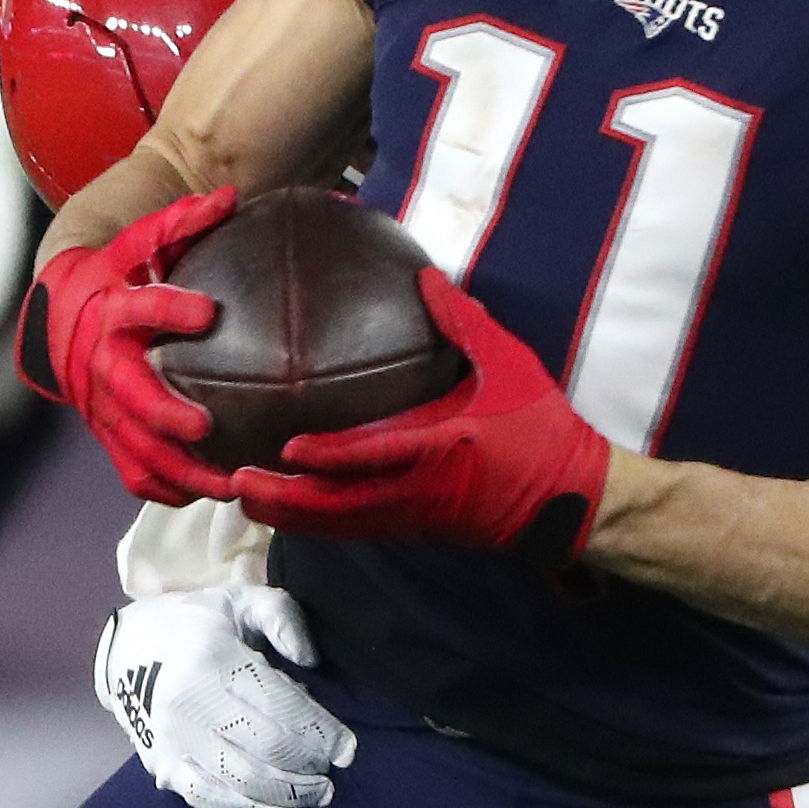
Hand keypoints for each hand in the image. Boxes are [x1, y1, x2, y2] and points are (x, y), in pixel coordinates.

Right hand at [16, 184, 237, 503]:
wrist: (59, 312)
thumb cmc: (113, 274)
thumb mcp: (141, 243)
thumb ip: (183, 223)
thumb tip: (229, 198)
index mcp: (112, 310)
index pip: (138, 306)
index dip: (168, 308)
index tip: (207, 312)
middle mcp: (102, 362)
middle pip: (129, 393)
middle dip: (163, 412)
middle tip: (205, 426)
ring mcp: (102, 404)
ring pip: (134, 446)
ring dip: (177, 469)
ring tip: (226, 485)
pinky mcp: (107, 433)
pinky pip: (130, 470)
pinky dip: (162, 487)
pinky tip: (200, 495)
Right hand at [96, 581, 356, 807]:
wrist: (123, 649)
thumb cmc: (195, 623)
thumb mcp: (240, 601)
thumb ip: (283, 619)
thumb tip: (312, 662)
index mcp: (211, 660)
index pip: (281, 706)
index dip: (322, 732)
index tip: (348, 749)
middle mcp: (187, 705)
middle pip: (265, 750)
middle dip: (309, 767)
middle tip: (334, 773)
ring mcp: (171, 741)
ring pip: (240, 783)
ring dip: (287, 797)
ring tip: (317, 796)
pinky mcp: (161, 765)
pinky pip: (209, 799)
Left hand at [229, 270, 611, 562]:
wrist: (572, 501)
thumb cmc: (543, 430)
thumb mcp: (511, 366)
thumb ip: (464, 322)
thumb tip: (425, 277)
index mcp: (443, 449)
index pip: (374, 458)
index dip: (329, 458)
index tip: (287, 449)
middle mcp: (420, 492)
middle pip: (340, 508)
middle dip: (286, 501)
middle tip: (236, 486)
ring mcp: (416, 517)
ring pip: (341, 526)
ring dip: (293, 516)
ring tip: (245, 500)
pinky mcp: (417, 529)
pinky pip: (356, 530)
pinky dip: (319, 523)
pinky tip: (288, 511)